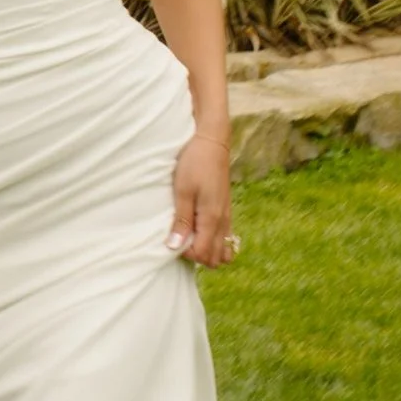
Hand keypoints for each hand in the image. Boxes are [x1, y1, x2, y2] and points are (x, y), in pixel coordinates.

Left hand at [166, 123, 239, 269]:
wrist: (212, 142)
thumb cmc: (194, 164)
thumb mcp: (182, 191)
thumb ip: (181, 220)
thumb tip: (175, 247)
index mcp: (212, 218)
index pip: (203, 254)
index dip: (186, 252)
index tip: (174, 238)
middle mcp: (223, 221)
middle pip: (215, 258)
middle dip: (197, 255)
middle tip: (181, 238)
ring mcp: (226, 217)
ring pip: (222, 250)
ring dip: (206, 249)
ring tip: (189, 235)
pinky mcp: (225, 211)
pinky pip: (224, 237)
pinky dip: (213, 241)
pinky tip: (198, 229)